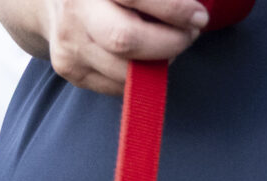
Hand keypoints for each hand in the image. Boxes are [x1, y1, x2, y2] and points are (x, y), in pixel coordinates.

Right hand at [0, 0, 208, 95]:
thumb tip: (192, 11)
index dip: (173, 10)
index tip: (198, 17)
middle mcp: (76, 11)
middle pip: (125, 40)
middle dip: (168, 44)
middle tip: (187, 35)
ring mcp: (68, 44)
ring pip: (123, 70)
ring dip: (158, 63)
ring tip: (170, 44)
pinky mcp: (69, 69)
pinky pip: (115, 85)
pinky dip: (140, 77)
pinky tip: (146, 58)